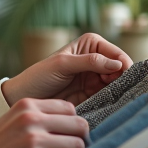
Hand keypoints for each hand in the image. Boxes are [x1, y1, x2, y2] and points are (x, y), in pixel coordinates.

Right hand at [0, 99, 88, 147]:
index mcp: (27, 105)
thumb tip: (72, 122)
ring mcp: (33, 140)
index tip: (66, 134)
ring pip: (77, 145)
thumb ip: (37, 116)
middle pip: (79, 124)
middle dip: (79, 138)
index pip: (70, 108)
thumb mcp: (12, 119)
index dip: (72, 123)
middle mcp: (31, 119)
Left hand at [1, 33, 132, 106]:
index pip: (116, 52)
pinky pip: (109, 97)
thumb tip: (118, 64)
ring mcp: (95, 78)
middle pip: (121, 69)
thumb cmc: (39, 76)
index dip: (122, 63)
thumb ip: (90, 62)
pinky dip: (112, 100)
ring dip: (119, 90)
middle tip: (113, 88)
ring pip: (118, 83)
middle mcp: (96, 59)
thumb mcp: (62, 64)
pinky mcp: (93, 95)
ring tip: (112, 96)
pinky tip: (109, 104)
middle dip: (122, 78)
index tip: (121, 75)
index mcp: (90, 44)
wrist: (25, 97)